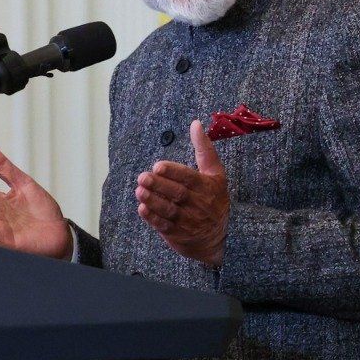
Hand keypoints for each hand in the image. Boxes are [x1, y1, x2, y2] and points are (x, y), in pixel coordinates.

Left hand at [136, 120, 229, 265]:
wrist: (220, 235)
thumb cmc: (215, 198)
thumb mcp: (215, 173)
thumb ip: (204, 149)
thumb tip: (195, 124)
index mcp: (208, 186)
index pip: (190, 178)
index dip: (173, 172)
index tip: (158, 166)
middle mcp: (200, 204)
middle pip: (177, 194)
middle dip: (159, 185)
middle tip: (142, 177)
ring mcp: (189, 221)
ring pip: (169, 210)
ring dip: (153, 201)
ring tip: (139, 191)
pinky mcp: (179, 234)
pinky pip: (164, 226)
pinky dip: (152, 218)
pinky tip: (142, 208)